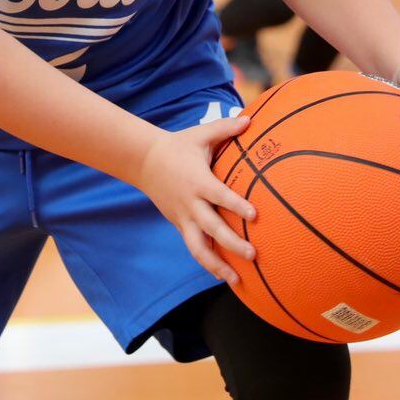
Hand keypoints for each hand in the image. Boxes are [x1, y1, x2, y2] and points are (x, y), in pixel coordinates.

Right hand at [133, 114, 256, 283]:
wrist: (144, 161)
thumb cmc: (178, 146)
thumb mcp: (200, 135)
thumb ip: (226, 128)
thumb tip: (250, 119)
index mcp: (199, 182)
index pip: (220, 196)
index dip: (236, 205)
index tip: (255, 215)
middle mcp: (191, 204)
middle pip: (212, 228)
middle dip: (232, 243)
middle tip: (253, 253)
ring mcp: (183, 218)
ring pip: (199, 248)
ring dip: (217, 265)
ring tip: (237, 279)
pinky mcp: (179, 225)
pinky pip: (195, 247)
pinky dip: (208, 262)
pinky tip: (224, 275)